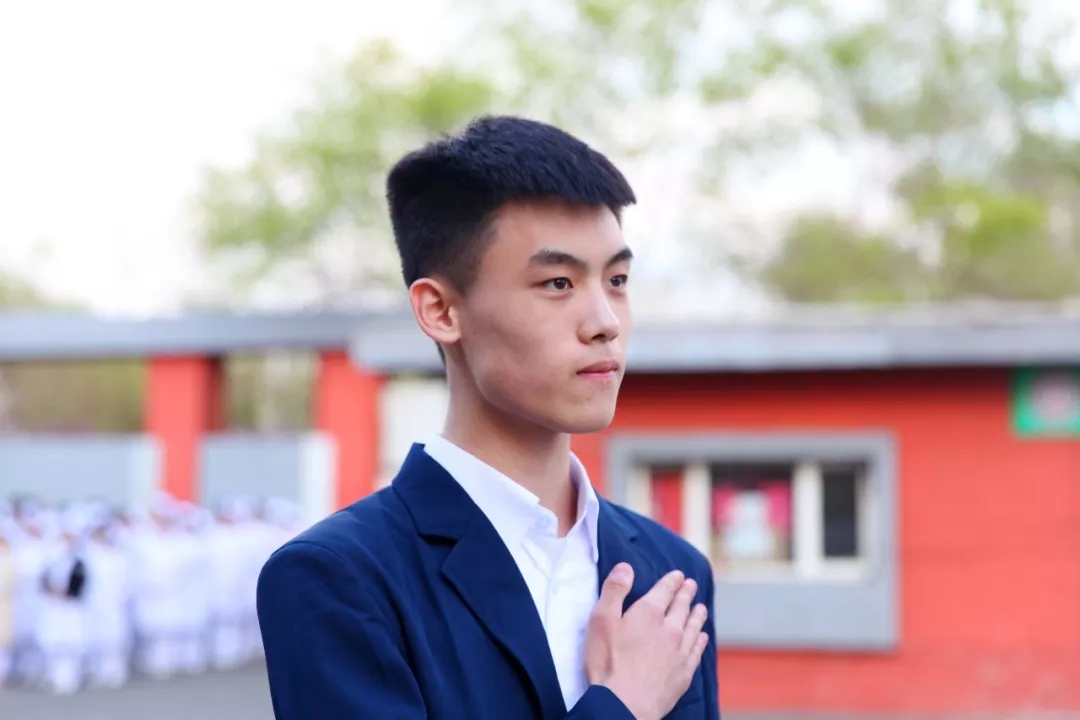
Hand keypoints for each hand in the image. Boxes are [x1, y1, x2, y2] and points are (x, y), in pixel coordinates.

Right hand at [584, 564, 708, 719]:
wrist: (625, 703)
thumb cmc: (608, 662)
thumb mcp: (601, 620)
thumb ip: (614, 590)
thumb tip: (626, 567)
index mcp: (648, 613)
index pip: (664, 590)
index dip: (671, 580)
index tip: (678, 575)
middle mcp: (669, 629)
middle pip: (681, 606)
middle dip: (686, 594)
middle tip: (691, 585)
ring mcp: (679, 651)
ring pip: (692, 627)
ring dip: (697, 614)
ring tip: (700, 607)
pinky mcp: (683, 673)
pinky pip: (696, 651)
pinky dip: (700, 640)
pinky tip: (701, 637)